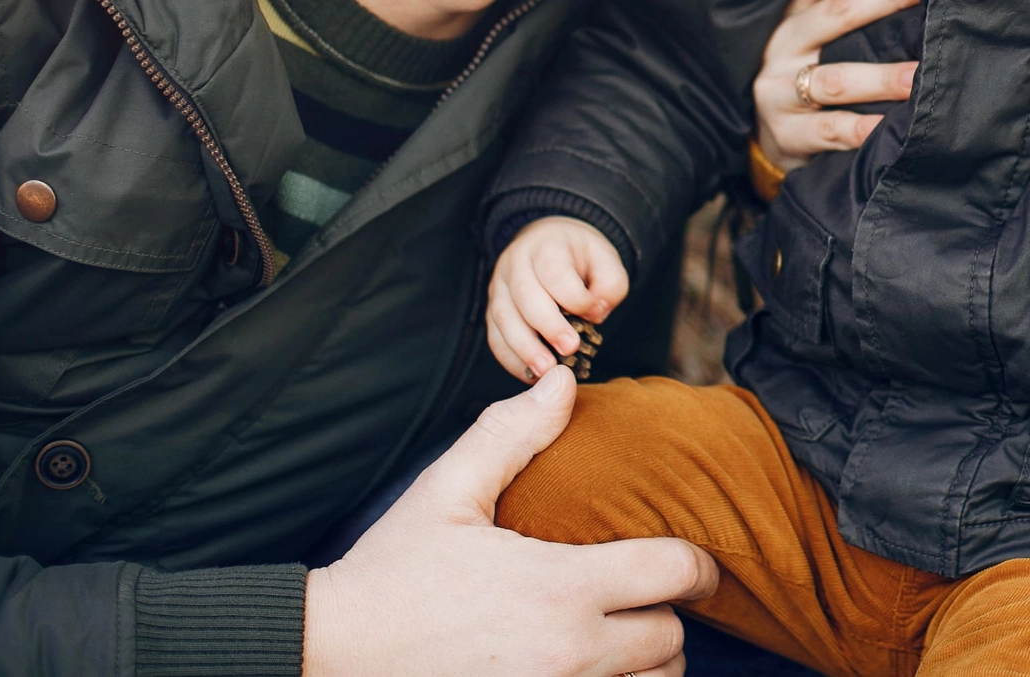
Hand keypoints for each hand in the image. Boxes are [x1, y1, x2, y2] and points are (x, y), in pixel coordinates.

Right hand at [305, 366, 719, 676]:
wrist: (330, 654)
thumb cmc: (391, 572)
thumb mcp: (447, 492)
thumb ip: (511, 434)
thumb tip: (564, 381)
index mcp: (561, 588)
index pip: (674, 573)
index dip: (698, 565)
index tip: (697, 563)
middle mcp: (570, 654)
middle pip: (671, 641)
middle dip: (665, 616)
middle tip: (646, 600)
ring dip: (645, 667)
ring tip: (621, 642)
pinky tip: (593, 673)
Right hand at [488, 217, 629, 382]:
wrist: (550, 244)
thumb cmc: (580, 258)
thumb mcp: (606, 260)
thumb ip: (610, 285)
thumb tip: (596, 314)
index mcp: (546, 246)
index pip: (555, 271)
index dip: (574, 297)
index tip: (594, 315)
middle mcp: (516, 263)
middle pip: (525, 295)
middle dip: (547, 326)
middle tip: (569, 349)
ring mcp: (499, 287)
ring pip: (504, 318)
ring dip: (524, 348)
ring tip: (546, 370)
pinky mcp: (492, 311)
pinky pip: (495, 337)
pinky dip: (510, 359)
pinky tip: (530, 374)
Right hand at [753, 0, 920, 171]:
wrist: (767, 142)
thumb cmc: (810, 76)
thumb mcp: (819, 37)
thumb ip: (855, 12)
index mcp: (796, 10)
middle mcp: (784, 43)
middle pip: (837, 12)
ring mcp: (779, 89)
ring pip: (836, 79)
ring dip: (882, 77)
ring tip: (919, 76)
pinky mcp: (785, 133)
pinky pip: (830, 129)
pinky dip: (862, 129)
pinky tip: (890, 125)